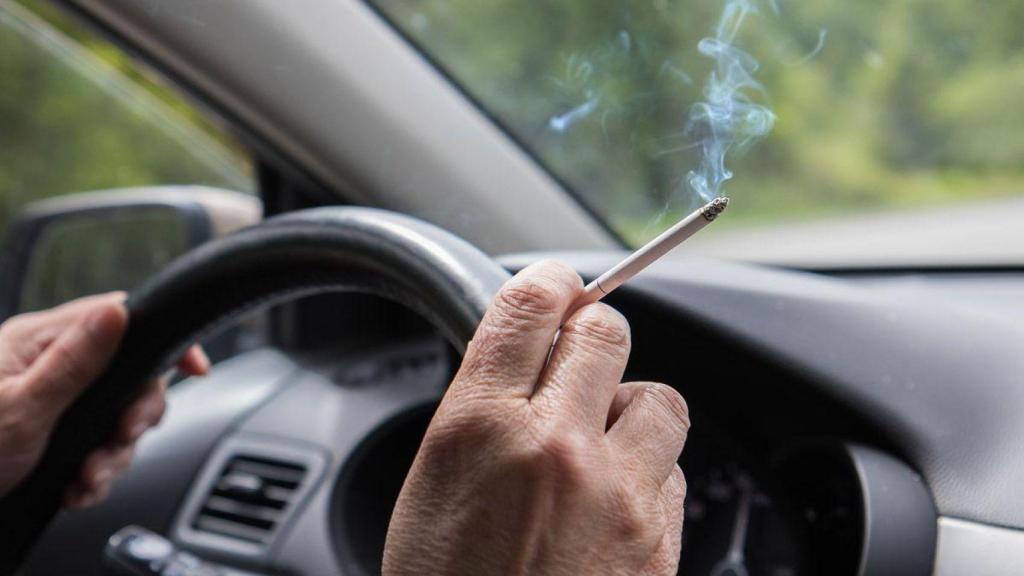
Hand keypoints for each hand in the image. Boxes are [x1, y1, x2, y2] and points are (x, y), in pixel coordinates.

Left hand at [0, 293, 208, 507]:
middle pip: (129, 376)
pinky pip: (98, 448)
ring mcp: (54, 402)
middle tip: (121, 440)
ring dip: (112, 456)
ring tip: (86, 480)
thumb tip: (119, 312)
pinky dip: (95, 474)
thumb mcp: (21, 409)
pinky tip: (76, 489)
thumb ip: (75, 361)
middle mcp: (50, 366)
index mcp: (39, 342)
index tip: (192, 369)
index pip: (118, 317)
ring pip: (117, 420)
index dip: (161, 341)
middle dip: (134, 417)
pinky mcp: (54, 436)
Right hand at [384, 260, 689, 575]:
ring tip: (597, 444)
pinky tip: (612, 502)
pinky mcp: (660, 538)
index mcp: (479, 427)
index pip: (531, 306)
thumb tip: (527, 353)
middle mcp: (555, 448)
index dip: (550, 284)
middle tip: (576, 362)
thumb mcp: (434, 485)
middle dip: (592, 337)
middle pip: (608, 330)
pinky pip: (672, 467)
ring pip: (658, 397)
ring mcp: (618, 494)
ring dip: (629, 407)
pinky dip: (647, 471)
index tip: (558, 286)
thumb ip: (482, 408)